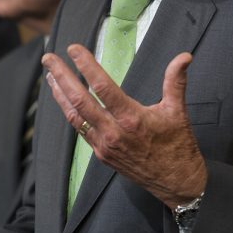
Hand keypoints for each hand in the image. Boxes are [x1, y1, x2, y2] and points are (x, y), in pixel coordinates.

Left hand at [42, 43, 206, 208]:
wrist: (176, 182)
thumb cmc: (178, 146)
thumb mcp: (178, 111)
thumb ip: (176, 81)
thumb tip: (185, 57)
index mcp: (131, 118)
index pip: (101, 86)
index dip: (85, 65)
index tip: (74, 49)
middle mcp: (113, 132)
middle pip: (79, 99)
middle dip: (61, 76)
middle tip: (48, 58)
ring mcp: (104, 145)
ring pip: (74, 116)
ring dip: (59, 94)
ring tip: (49, 75)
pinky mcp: (101, 154)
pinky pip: (80, 129)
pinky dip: (69, 111)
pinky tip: (64, 99)